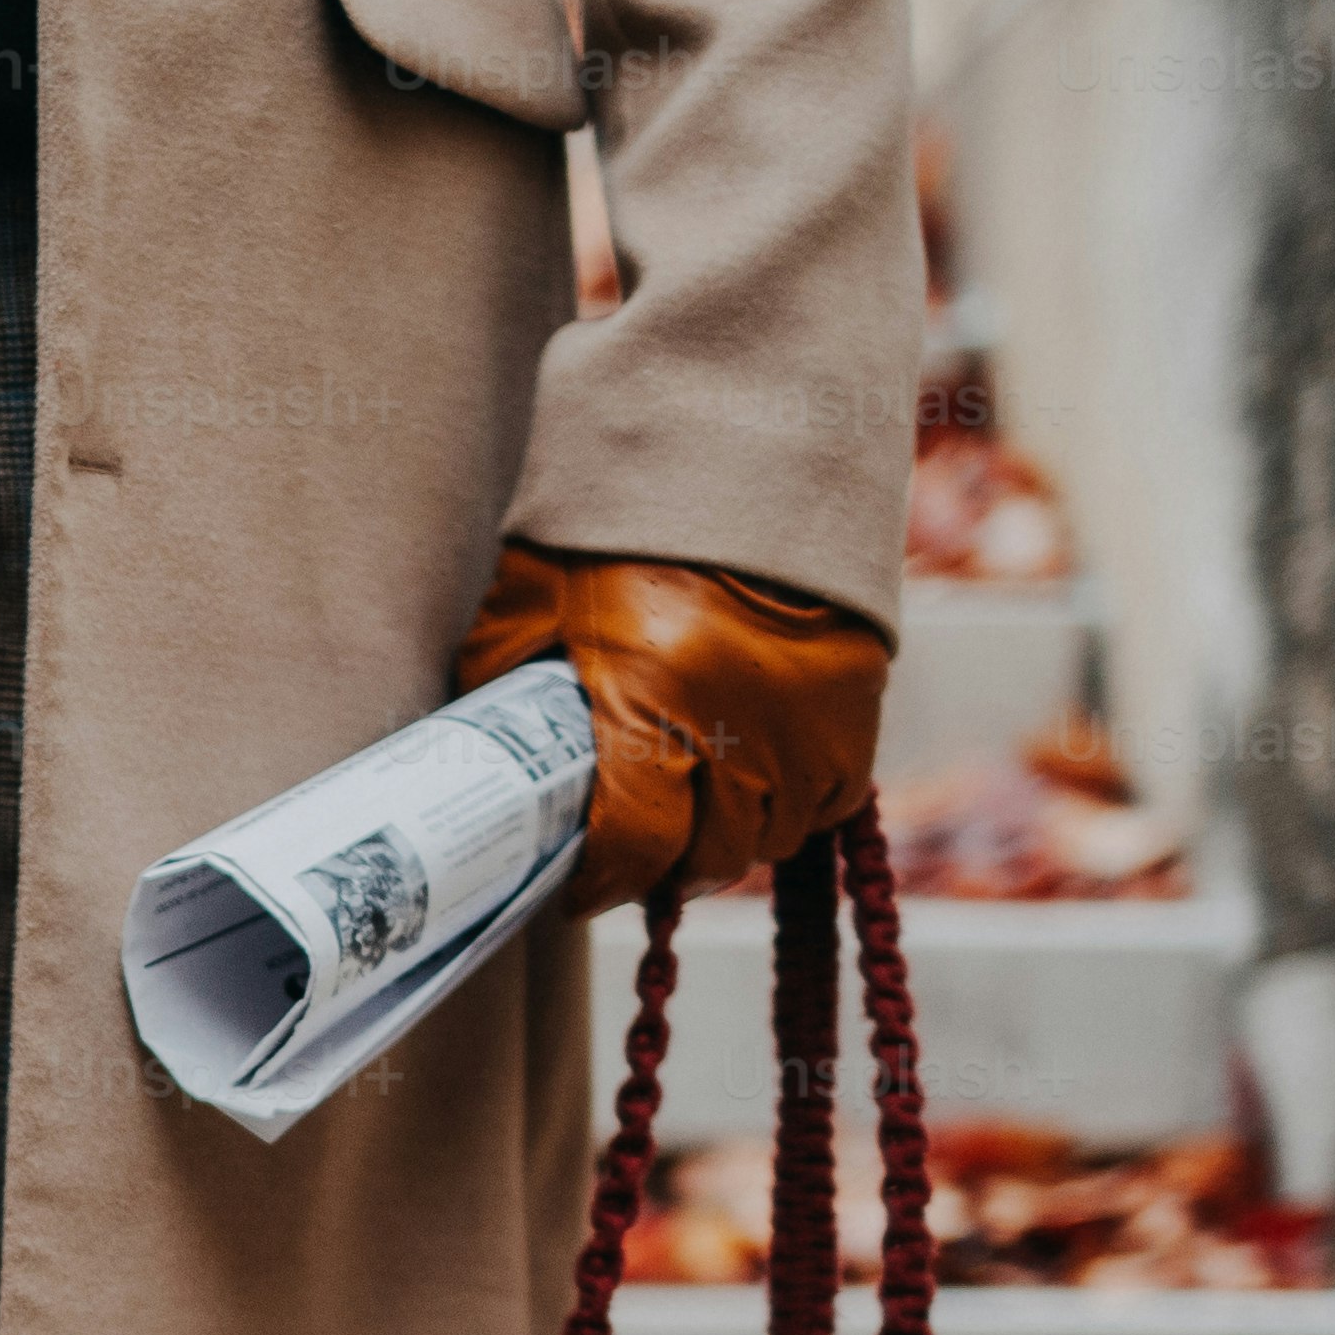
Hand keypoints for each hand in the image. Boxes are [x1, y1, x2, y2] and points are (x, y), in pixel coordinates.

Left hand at [456, 545, 893, 919]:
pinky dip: (795, 808)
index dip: (602, 885)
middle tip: (637, 852)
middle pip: (710, 855)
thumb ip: (501, 675)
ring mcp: (811, 718)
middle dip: (666, 867)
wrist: (739, 442)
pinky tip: (757, 786)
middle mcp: (742, 722)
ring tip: (695, 816)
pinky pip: (833, 800)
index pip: (635, 846)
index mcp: (653, 698)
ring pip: (774, 836)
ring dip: (731, 840)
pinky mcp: (861, 699)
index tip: (579, 891)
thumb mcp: (531, 593)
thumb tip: (473, 754)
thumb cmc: (618, 520)